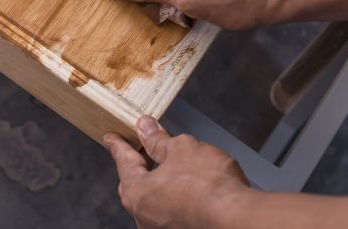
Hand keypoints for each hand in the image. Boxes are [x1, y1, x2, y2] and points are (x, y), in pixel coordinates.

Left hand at [104, 116, 249, 228]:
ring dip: (160, 181)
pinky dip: (174, 195)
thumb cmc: (208, 185)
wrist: (235, 217)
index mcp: (137, 192)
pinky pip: (170, 209)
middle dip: (138, 164)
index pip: (123, 162)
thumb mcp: (181, 149)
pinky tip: (188, 185)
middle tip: (140, 148)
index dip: (119, 146)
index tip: (111, 139)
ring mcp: (161, 228)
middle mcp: (144, 216)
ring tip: (172, 164)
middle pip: (135, 184)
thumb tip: (146, 128)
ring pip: (154, 199)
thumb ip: (159, 140)